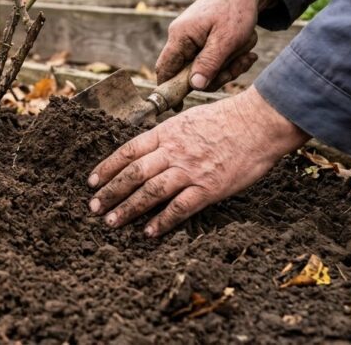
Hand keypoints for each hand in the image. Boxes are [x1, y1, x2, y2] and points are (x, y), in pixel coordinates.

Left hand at [86, 86, 309, 236]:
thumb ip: (166, 136)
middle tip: (93, 207)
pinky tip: (148, 231)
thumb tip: (147, 150)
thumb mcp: (187, 119)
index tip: (92, 181)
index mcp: (166, 133)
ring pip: (150, 191)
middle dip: (110, 192)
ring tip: (111, 221)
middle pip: (133, 174)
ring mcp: (190, 170)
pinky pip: (180, 208)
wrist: (259, 122)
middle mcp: (173, 151)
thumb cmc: (226, 119)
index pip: (128, 151)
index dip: (107, 168)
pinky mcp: (209, 188)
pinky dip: (162, 221)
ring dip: (128, 208)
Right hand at [157, 0, 275, 91]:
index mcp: (180, 37)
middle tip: (239, 64)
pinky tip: (246, 51)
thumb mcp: (225, 40)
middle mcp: (182, 38)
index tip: (177, 107)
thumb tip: (194, 86)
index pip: (165, 69)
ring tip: (246, 51)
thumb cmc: (236, 10)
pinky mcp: (205, 40)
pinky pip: (214, 60)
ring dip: (228, 65)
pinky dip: (231, 59)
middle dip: (217, 74)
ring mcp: (193, 39)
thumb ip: (209, 63)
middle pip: (190, 73)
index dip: (168, 89)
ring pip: (206, 68)